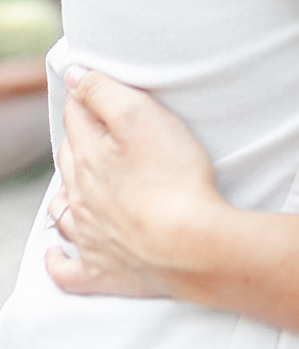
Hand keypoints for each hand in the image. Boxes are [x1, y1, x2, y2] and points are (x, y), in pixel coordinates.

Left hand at [45, 69, 226, 299]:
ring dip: (67, 194)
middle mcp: (80, 198)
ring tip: (81, 184)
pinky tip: (57, 252)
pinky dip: (57, 259)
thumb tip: (74, 77)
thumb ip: (104, 93)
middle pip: (70, 160)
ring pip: (63, 209)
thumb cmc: (174, 176)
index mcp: (88, 158)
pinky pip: (65, 270)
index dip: (87, 98)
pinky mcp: (102, 272)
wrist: (191, 245)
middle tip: (100, 131)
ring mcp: (88, 237)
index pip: (76, 118)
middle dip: (80, 141)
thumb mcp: (142, 117)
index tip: (98, 88)